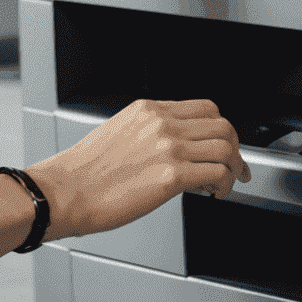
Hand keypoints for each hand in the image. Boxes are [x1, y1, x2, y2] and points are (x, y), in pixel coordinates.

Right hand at [31, 99, 249, 239]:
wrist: (66, 191)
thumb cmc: (85, 172)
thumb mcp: (120, 132)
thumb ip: (149, 132)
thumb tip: (173, 148)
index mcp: (149, 109)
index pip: (205, 107)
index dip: (221, 128)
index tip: (223, 145)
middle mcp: (162, 123)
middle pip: (222, 124)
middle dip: (235, 148)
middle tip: (234, 167)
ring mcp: (168, 147)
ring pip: (225, 147)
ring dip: (232, 168)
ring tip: (224, 185)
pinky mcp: (171, 176)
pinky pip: (216, 174)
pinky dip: (224, 185)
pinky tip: (214, 194)